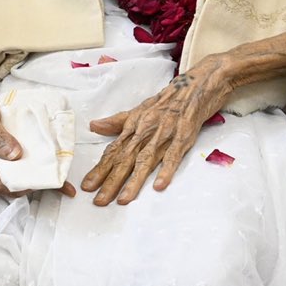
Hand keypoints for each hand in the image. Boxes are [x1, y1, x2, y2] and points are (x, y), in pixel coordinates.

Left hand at [80, 61, 229, 206]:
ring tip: (122, 200)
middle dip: (111, 181)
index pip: (113, 151)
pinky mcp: (184, 136)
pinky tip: (159, 186)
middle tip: (99, 201)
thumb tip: (94, 126)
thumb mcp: (140, 110)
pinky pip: (174, 155)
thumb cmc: (168, 101)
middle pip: (126, 159)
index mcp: (134, 126)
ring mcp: (165, 134)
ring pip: (146, 160)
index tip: (87, 186)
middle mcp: (146, 131)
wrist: (198, 85)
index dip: (100, 169)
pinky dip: (166, 170)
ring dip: (134, 181)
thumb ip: (118, 122)